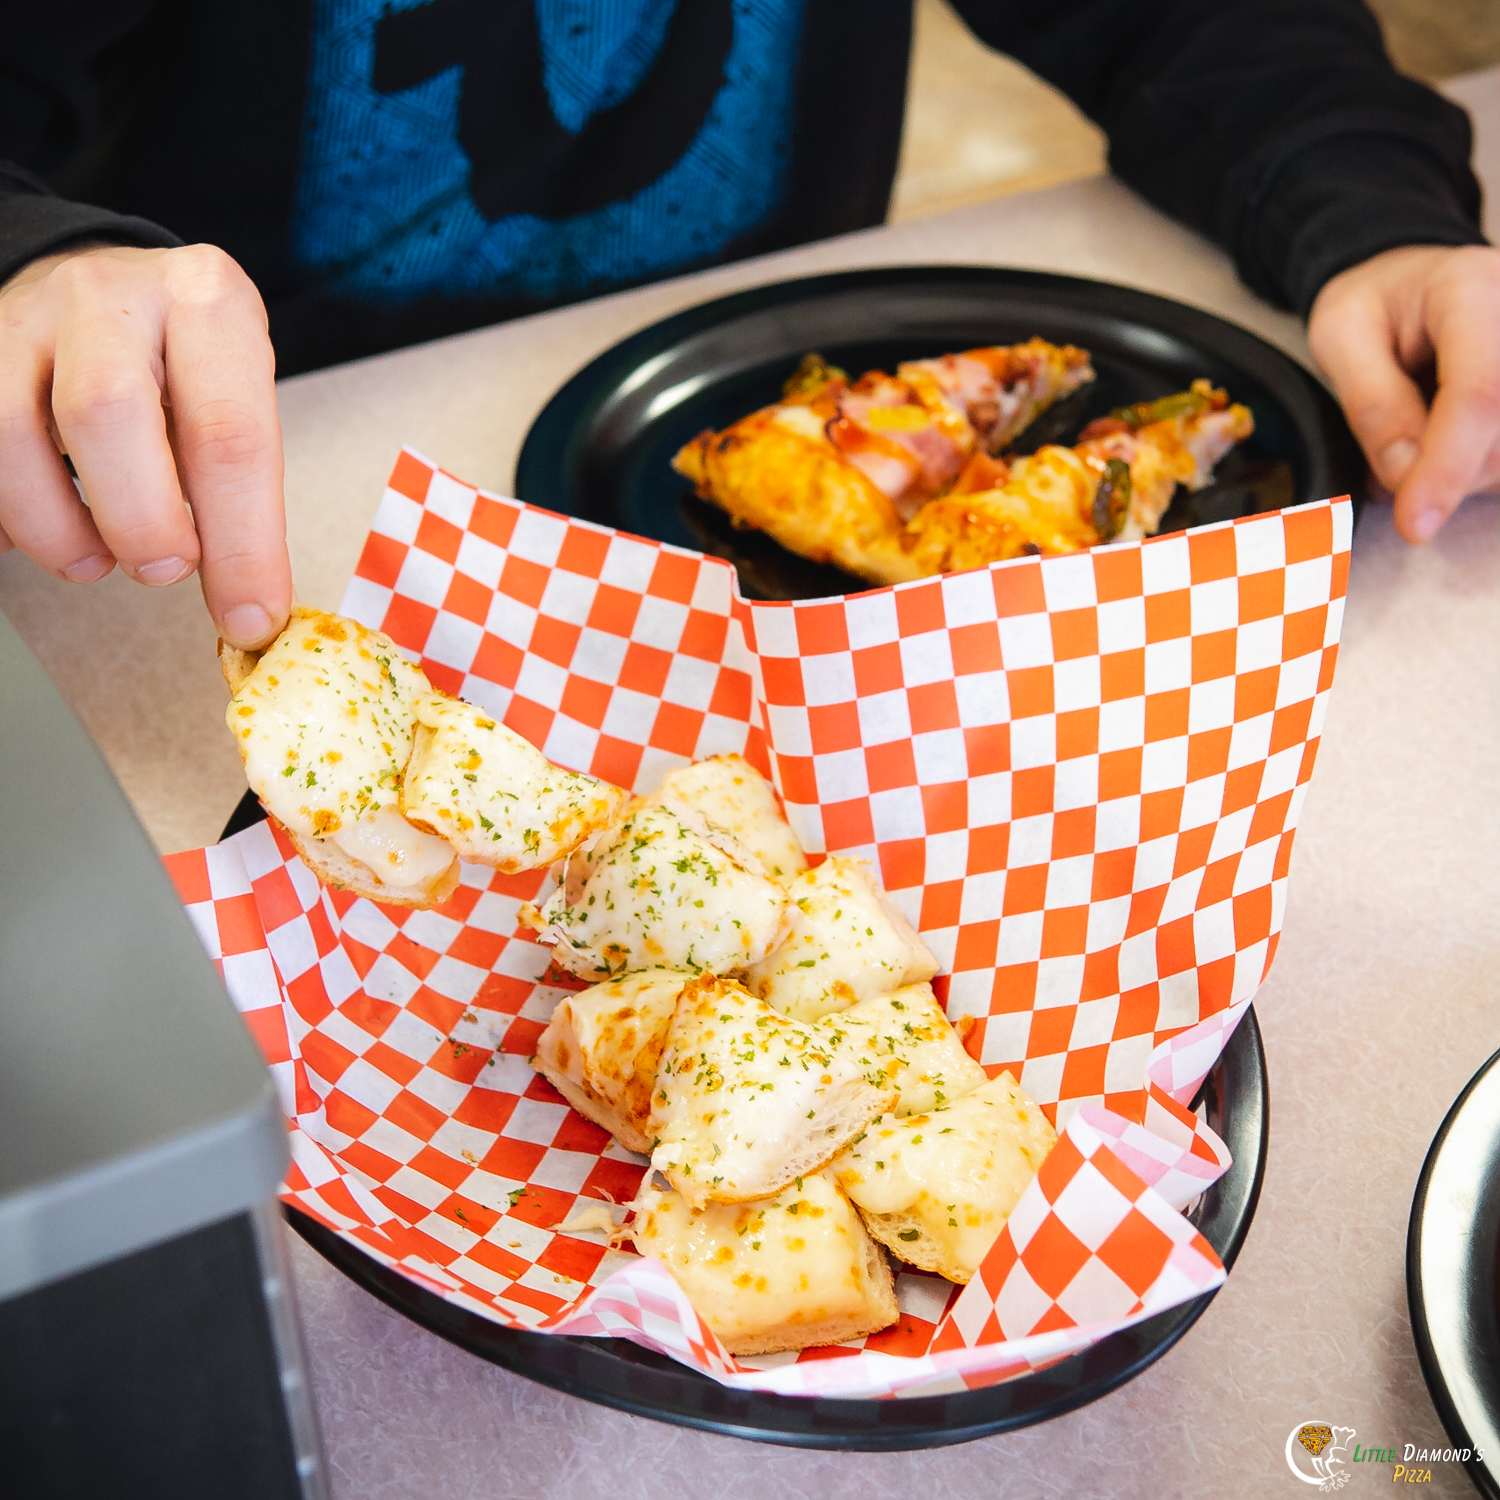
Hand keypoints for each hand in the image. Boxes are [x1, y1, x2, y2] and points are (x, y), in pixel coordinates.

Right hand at [0, 242, 289, 646]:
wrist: (107, 290)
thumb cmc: (181, 362)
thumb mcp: (235, 401)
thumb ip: (241, 494)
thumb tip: (248, 608)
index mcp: (209, 306)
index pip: (230, 435)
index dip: (241, 545)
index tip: (248, 617)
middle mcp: (115, 297)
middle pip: (108, 414)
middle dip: (141, 522)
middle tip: (164, 569)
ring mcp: (30, 317)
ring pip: (13, 432)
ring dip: (58, 528)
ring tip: (96, 557)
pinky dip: (8, 516)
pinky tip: (38, 530)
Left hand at [1308, 243, 1499, 543]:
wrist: (1408, 280)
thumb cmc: (1370, 304)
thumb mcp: (1340, 336)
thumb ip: (1372, 403)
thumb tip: (1404, 474)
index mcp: (1472, 290)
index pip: (1479, 395)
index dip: (1447, 468)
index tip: (1415, 525)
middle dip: (1440, 472)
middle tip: (1387, 454)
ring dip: (1456, 475)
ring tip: (1412, 437)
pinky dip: (1470, 470)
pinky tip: (1441, 447)